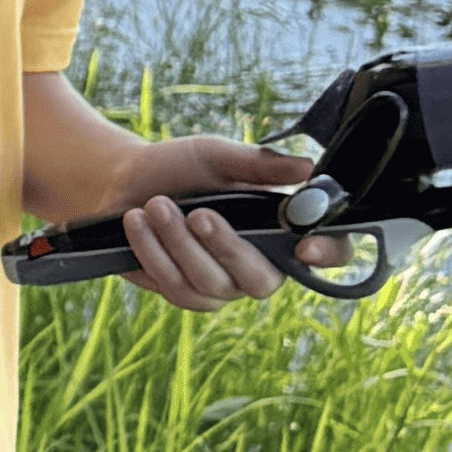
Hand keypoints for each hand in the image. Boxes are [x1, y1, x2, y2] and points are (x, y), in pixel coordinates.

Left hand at [110, 137, 319, 313]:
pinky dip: (153, 253)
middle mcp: (258, 265)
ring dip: (177, 242)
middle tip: (198, 214)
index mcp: (278, 230)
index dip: (328, 253)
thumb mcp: (215, 156)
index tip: (305, 246)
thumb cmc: (178, 167)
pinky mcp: (185, 296)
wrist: (123, 181)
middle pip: (261, 280)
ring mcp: (222, 287)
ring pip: (211, 284)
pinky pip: (176, 289)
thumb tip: (309, 168)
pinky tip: (136, 223)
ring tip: (153, 204)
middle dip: (226, 247)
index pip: (328, 252)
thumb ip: (259, 164)